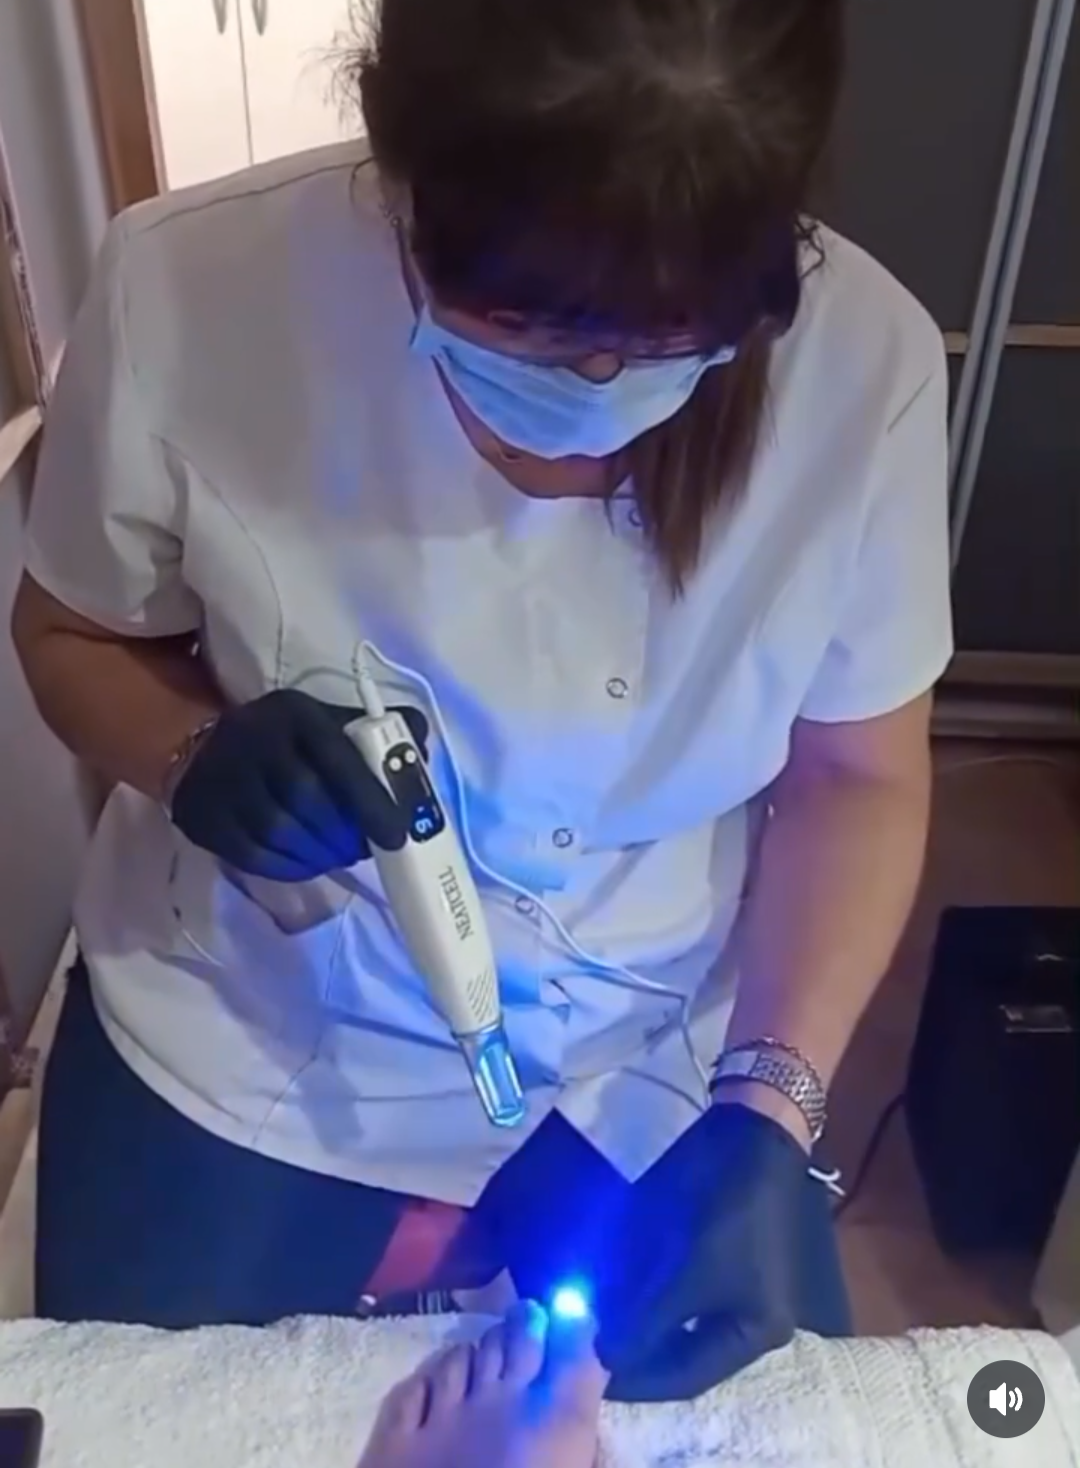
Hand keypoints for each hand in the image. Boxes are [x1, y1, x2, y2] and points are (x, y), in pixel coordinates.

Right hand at [170, 689, 427, 881]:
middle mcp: (253, 739)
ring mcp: (222, 779)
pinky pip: (252, 855)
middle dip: (343, 833)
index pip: (337, 758)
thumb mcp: (327, 722)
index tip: (396, 835)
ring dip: (318, 855)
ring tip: (338, 858)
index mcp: (294, 713)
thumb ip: (379, 735)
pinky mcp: (202, 817)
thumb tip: (421, 755)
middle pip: (306, 798)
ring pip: (277, 830)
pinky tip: (309, 865)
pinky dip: (289, 868)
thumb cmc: (285, 740)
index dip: (371, 800)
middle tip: (363, 850)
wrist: (201, 750)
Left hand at [595, 1102, 806, 1401]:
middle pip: (681, 1352)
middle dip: (632, 1345)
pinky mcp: (718, 1257)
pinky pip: (677, 1290)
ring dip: (634, 1318)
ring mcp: (735, 1287)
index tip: (583, 1376)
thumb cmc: (723, 1204)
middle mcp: (749, 1320)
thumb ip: (643, 1318)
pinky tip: (612, 1283)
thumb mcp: (683, 1267)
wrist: (749, 1128)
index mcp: (754, 1333)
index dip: (633, 1380)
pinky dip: (645, 1291)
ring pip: (674, 1321)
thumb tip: (600, 1356)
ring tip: (589, 1314)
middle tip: (580, 1343)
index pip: (684, 1378)